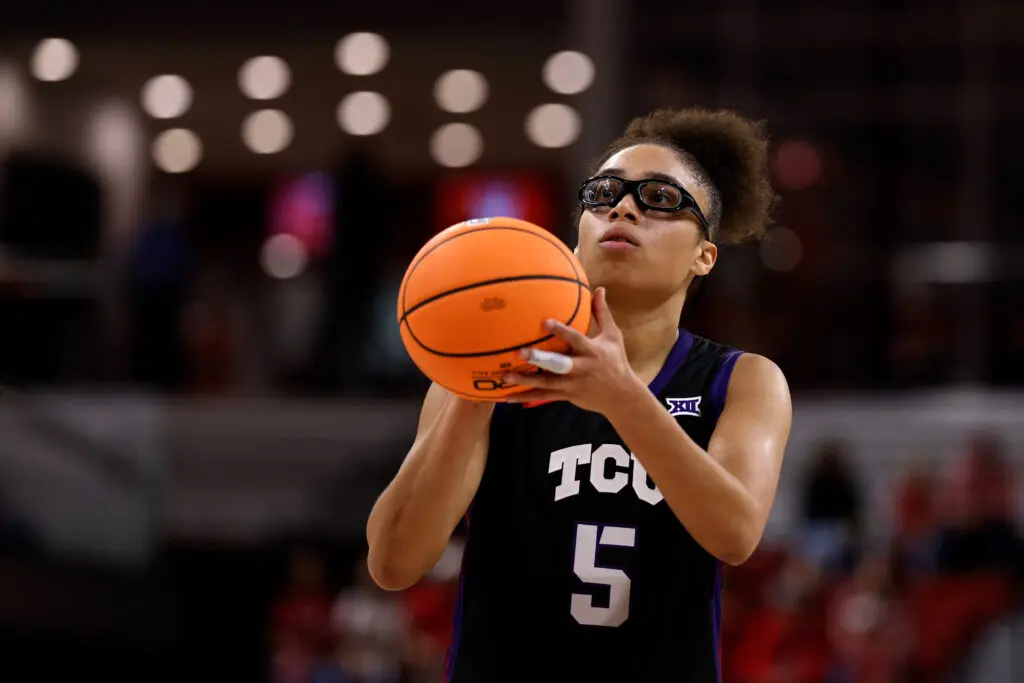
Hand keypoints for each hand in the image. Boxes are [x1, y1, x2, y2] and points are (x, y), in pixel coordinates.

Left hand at [504, 287, 642, 414]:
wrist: (621, 396)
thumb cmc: (616, 361)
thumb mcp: (613, 336)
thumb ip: (601, 313)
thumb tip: (599, 288)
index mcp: (591, 351)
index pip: (575, 339)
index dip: (561, 331)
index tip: (544, 321)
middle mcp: (581, 368)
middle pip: (558, 364)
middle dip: (539, 359)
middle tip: (519, 352)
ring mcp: (572, 384)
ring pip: (546, 383)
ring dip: (525, 380)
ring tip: (505, 376)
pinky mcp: (566, 395)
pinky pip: (543, 396)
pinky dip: (525, 398)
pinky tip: (507, 397)